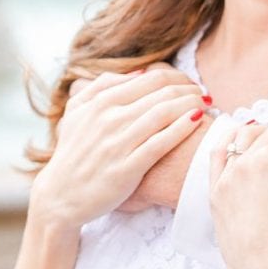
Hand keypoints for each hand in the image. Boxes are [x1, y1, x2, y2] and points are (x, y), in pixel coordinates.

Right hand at [30, 66, 207, 230]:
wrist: (61, 195)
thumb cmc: (74, 152)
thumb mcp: (77, 112)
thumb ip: (102, 87)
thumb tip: (139, 73)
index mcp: (100, 102)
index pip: (151, 78)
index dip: (178, 77)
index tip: (190, 84)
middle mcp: (109, 118)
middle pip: (161, 93)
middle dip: (189, 89)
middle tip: (204, 94)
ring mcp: (118, 143)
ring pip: (164, 114)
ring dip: (190, 104)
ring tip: (206, 105)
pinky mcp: (127, 168)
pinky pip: (161, 143)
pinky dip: (182, 128)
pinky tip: (197, 121)